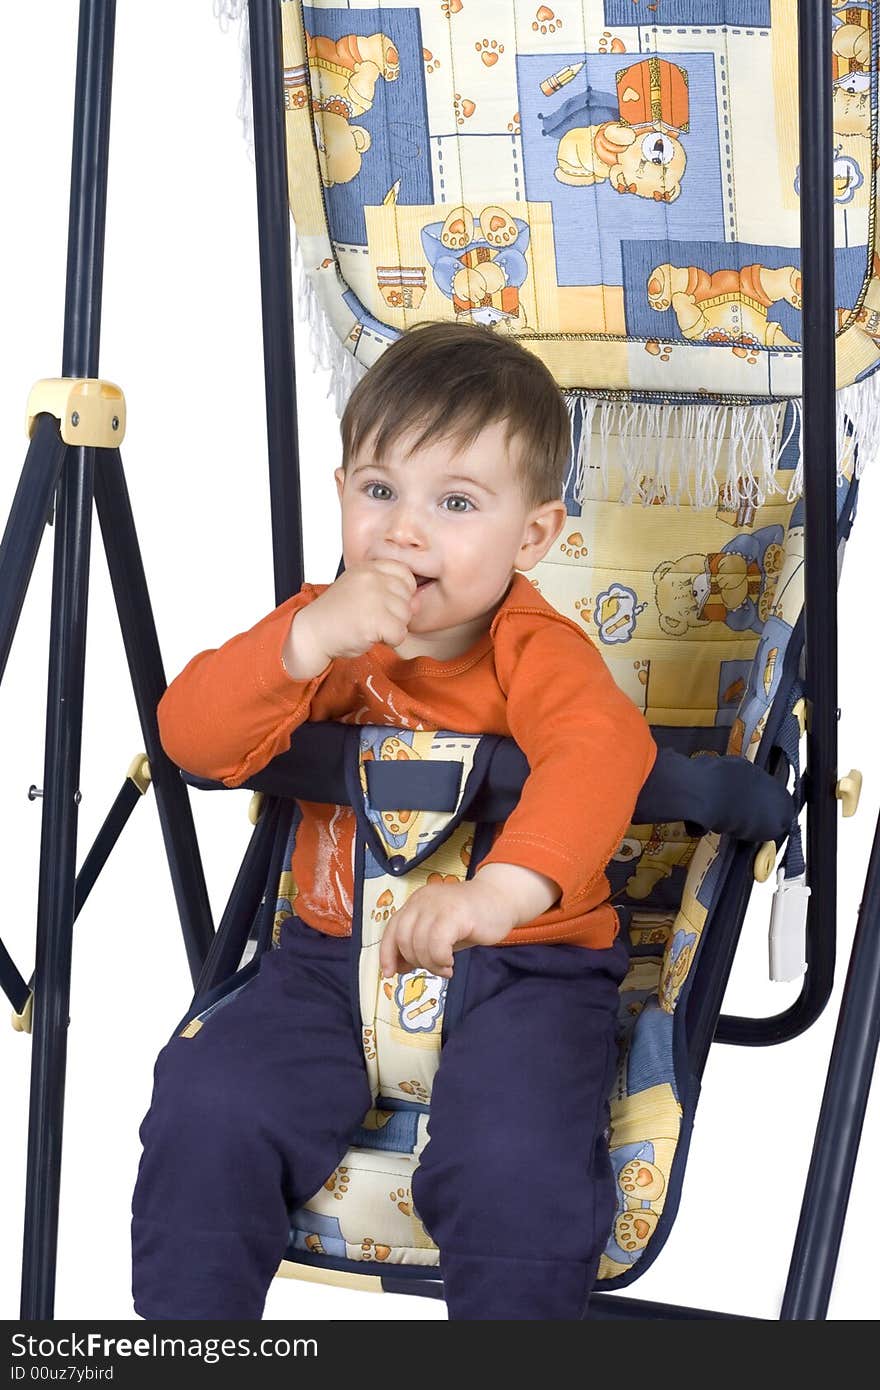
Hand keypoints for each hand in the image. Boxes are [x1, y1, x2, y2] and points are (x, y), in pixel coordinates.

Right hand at [297, 560, 418, 662]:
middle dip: (395, 613)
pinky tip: (370, 635)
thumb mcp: (363, 592)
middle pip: (407, 597)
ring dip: (391, 627)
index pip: (404, 573)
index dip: (401, 592)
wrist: (312, 632)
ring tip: (369, 625)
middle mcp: (372, 578)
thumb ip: (390, 593)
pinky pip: (399, 634)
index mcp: (369, 568)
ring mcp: (374, 597)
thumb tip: (417, 603)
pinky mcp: (375, 619)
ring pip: (405, 616)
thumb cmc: (336, 614)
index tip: (385, 602)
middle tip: (372, 617)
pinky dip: (389, 641)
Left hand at [379, 876, 519, 979]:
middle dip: (415, 961)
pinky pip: (437, 944)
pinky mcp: (455, 913)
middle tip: (434, 968)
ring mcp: (438, 905)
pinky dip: (440, 960)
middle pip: (403, 939)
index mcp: (415, 903)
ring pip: (419, 944)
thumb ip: (419, 945)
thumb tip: (398, 967)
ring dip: (431, 964)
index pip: (391, 929)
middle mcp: (422, 900)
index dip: (387, 954)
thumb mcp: (439, 933)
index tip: (389, 973)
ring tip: (445, 969)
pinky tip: (451, 963)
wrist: (502, 899)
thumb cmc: (471, 919)